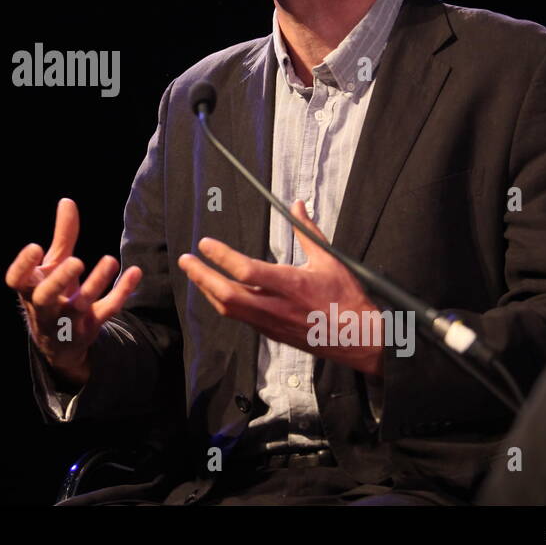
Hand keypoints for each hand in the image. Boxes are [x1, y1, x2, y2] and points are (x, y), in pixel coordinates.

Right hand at [5, 197, 142, 386]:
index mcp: (29, 289)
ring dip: (96, 283)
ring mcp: (67, 320)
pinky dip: (122, 292)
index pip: (16, 280)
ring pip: (80, 304)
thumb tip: (67, 201)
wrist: (58, 342)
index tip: (35, 246)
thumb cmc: (52, 293)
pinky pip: (107, 311)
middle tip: (76, 261)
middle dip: (59, 279)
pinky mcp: (90, 327)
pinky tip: (135, 272)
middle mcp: (44, 307)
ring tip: (110, 259)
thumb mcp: (53, 266)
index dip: (22, 265)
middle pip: (46, 297)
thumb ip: (62, 237)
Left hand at [177, 200, 384, 375]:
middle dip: (202, 276)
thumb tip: (297, 205)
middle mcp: (276, 306)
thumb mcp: (330, 260)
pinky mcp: (270, 333)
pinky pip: (239, 318)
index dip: (221, 256)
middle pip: (227, 294)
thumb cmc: (347, 298)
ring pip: (229, 308)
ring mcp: (271, 323)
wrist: (359, 339)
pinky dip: (223, 302)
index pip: (246, 270)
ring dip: (208, 290)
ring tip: (195, 273)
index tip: (205, 243)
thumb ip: (308, 232)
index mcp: (290, 284)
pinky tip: (216, 291)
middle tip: (186, 260)